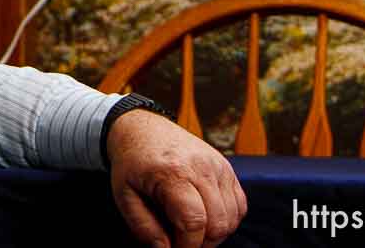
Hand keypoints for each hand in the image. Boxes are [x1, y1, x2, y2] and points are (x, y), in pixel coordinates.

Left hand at [106, 109, 246, 247]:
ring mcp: (217, 165)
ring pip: (232, 217)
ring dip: (215, 233)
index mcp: (172, 172)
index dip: (187, 245)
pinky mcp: (226, 167)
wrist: (141, 128)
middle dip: (202, 243)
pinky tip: (206, 216)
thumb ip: (144, 227)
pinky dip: (226, 219)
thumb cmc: (132, 163)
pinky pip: (239, 205)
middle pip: (217, 223)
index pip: (194, 221)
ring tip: (190, 228)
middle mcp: (200, 167)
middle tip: (181, 240)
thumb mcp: (125, 196)